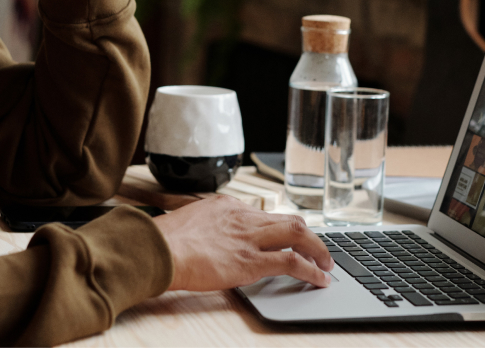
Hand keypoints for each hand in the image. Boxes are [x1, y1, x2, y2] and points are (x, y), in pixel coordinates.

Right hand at [152, 196, 333, 291]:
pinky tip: (319, 279)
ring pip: (298, 235)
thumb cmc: (164, 241)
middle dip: (309, 236)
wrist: (158, 249)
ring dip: (318, 250)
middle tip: (319, 250)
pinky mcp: (251, 261)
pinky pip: (292, 262)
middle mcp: (242, 217)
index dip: (280, 229)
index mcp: (226, 206)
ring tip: (327, 264)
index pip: (263, 214)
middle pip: (289, 220)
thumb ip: (206, 227)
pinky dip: (311, 270)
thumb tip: (209, 241)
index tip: (287, 239)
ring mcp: (248, 238)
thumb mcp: (188, 222)